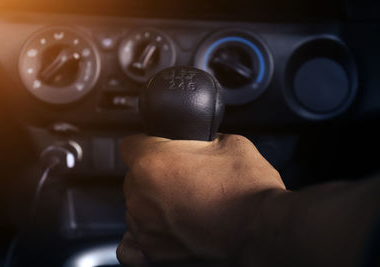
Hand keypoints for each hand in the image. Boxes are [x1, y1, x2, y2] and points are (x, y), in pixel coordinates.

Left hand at [117, 134, 286, 265]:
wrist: (262, 229)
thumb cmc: (247, 189)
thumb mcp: (229, 143)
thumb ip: (203, 139)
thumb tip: (201, 142)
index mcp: (152, 162)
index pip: (130, 144)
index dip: (149, 143)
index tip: (162, 148)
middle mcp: (140, 195)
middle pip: (133, 176)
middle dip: (153, 173)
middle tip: (183, 177)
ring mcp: (144, 226)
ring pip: (135, 205)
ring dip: (152, 201)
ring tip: (183, 203)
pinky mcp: (153, 253)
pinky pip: (134, 241)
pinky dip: (145, 231)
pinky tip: (163, 226)